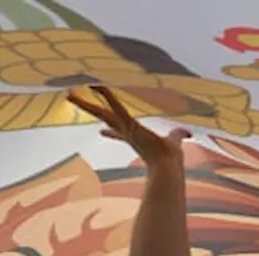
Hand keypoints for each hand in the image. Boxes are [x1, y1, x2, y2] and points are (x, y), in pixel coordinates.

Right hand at [66, 86, 189, 165]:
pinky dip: (108, 97)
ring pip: (103, 113)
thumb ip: (179, 135)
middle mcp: (127, 133)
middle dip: (90, 109)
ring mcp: (126, 129)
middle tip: (73, 100)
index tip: (101, 132)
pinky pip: (116, 108)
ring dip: (87, 104)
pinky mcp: (130, 125)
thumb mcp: (175, 140)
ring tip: (70, 95)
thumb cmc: (171, 157)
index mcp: (135, 137)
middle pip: (105, 119)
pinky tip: (98, 86)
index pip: (119, 133)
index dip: (111, 132)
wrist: (168, 166)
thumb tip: (188, 134)